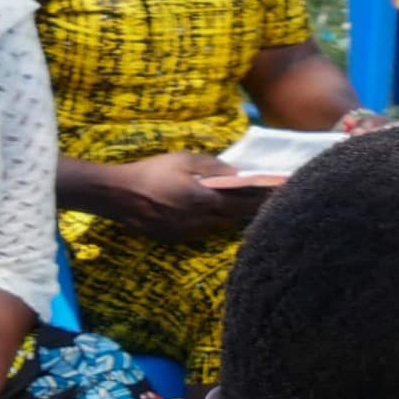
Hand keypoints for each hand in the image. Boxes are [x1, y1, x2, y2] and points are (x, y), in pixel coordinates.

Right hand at [103, 152, 262, 244]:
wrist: (119, 195)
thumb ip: (213, 166)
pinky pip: (203, 232)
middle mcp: (201, 221)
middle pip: (235, 217)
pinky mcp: (176, 239)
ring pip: (219, 227)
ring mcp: (188, 233)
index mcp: (205, 200)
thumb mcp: (184, 160)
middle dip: (252, 209)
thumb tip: (237, 172)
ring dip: (234, 218)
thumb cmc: (153, 171)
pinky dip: (214, 223)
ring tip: (249, 208)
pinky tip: (219, 216)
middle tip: (268, 201)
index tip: (278, 192)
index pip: (243, 202)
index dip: (262, 198)